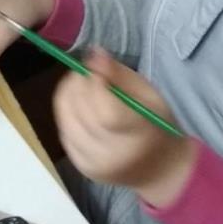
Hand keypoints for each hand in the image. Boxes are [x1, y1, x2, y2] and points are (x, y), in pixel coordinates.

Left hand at [54, 48, 194, 204]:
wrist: (158, 168)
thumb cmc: (156, 124)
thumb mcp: (148, 94)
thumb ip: (119, 74)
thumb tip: (93, 55)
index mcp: (137, 136)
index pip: (105, 111)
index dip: (93, 83)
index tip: (95, 68)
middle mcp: (111, 155)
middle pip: (80, 113)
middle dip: (77, 84)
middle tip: (86, 72)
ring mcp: (93, 164)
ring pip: (66, 120)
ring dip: (68, 96)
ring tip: (83, 87)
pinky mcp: (81, 167)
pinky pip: (64, 132)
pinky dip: (68, 115)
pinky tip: (81, 109)